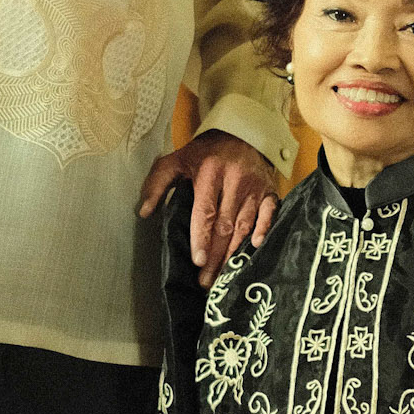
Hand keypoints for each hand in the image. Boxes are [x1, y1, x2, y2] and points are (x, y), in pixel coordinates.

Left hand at [138, 130, 279, 286]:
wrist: (241, 133)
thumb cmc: (205, 153)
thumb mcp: (176, 160)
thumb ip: (157, 184)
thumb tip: (144, 212)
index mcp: (209, 173)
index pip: (205, 211)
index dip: (201, 238)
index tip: (197, 261)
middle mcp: (234, 181)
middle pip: (224, 225)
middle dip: (215, 256)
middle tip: (207, 281)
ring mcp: (254, 187)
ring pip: (245, 225)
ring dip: (234, 252)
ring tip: (224, 275)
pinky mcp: (269, 191)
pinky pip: (269, 213)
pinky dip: (264, 230)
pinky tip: (256, 247)